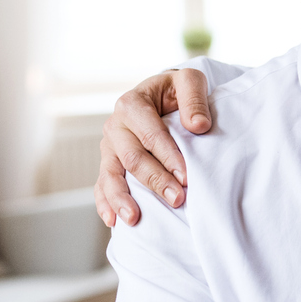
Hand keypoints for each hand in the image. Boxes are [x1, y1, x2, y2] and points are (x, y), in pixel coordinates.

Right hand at [94, 68, 212, 226]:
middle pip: (133, 158)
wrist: (161, 94)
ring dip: (123, 198)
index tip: (186, 176)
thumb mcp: (189, 81)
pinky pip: (101, 184)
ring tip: (135, 218)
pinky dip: (105, 203)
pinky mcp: (109, 162)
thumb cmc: (176, 89)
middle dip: (155, 180)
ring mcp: (109, 146)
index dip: (168, 156)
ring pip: (111, 175)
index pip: (151, 134)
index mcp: (131, 104)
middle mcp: (115, 125)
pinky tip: (113, 220)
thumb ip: (194, 98)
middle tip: (177, 199)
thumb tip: (199, 126)